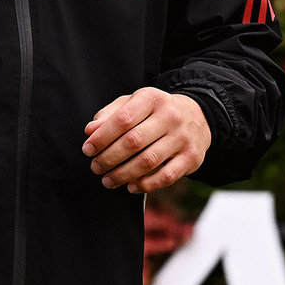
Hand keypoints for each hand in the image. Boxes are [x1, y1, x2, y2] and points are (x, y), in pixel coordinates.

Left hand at [83, 88, 210, 192]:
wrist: (197, 117)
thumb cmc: (155, 112)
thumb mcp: (133, 104)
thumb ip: (110, 115)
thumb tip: (90, 131)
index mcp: (152, 99)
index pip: (122, 120)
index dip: (102, 137)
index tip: (88, 149)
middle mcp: (170, 116)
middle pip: (133, 142)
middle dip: (109, 158)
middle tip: (95, 167)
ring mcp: (182, 138)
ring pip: (148, 161)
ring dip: (123, 174)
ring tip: (108, 180)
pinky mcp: (191, 158)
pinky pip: (166, 176)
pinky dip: (146, 185)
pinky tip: (131, 186)